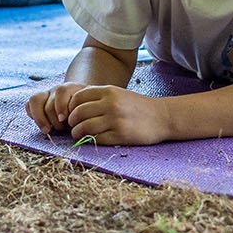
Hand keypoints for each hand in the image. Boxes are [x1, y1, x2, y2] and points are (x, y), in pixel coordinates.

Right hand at [25, 83, 90, 135]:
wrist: (82, 102)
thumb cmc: (87, 111)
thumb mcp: (90, 110)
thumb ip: (86, 114)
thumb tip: (80, 126)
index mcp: (71, 88)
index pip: (61, 92)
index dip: (61, 106)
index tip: (64, 119)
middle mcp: (57, 89)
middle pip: (49, 102)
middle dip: (54, 119)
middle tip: (62, 129)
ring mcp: (46, 94)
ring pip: (35, 100)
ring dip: (40, 118)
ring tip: (47, 130)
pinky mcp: (38, 101)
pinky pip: (29, 105)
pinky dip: (33, 115)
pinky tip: (43, 125)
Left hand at [56, 85, 172, 145]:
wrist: (162, 117)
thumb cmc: (138, 106)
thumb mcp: (118, 94)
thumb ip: (99, 97)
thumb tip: (74, 106)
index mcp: (109, 91)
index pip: (78, 97)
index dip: (70, 107)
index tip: (70, 113)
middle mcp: (110, 104)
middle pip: (78, 113)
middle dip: (71, 121)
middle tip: (71, 126)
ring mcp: (115, 120)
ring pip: (84, 127)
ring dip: (77, 133)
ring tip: (78, 134)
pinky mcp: (120, 135)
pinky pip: (97, 139)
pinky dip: (90, 140)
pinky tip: (90, 140)